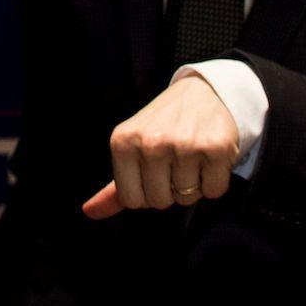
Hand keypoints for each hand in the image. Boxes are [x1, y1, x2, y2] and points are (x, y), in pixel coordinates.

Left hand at [83, 74, 239, 218]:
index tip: (153, 172)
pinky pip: (214, 191)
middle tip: (175, 161)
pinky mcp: (214, 148)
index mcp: (122, 143)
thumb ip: (113, 187)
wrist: (204, 93)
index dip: (146, 192)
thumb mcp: (131, 148)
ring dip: (193, 184)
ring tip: (192, 156)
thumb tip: (90, 212)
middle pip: (159, 201)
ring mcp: (183, 144)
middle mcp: (150, 142)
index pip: (131, 200)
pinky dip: (215, 180)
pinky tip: (209, 157)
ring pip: (187, 198)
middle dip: (170, 189)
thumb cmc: (164, 125)